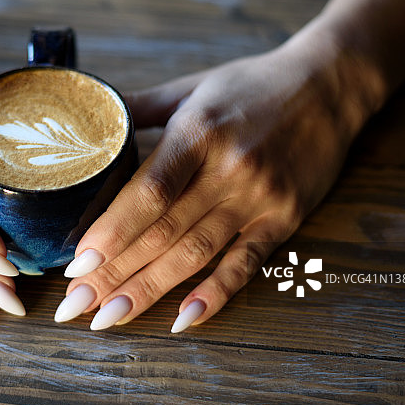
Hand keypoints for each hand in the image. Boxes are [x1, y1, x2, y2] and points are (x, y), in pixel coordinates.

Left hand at [55, 35, 368, 330]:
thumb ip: (138, 108)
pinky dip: (216, 295)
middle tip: (76, 306)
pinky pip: (247, 263)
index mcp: (197, 133)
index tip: (77, 264)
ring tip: (109, 318)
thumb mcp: (190, 87)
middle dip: (115, 273)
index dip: (111, 232)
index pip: (148, 192)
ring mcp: (259, 197)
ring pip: (196, 254)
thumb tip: (87, 126)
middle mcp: (228, 169)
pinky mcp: (284, 218)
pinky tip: (183, 320)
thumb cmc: (251, 84)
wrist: (329, 84)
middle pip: (164, 232)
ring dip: (150, 290)